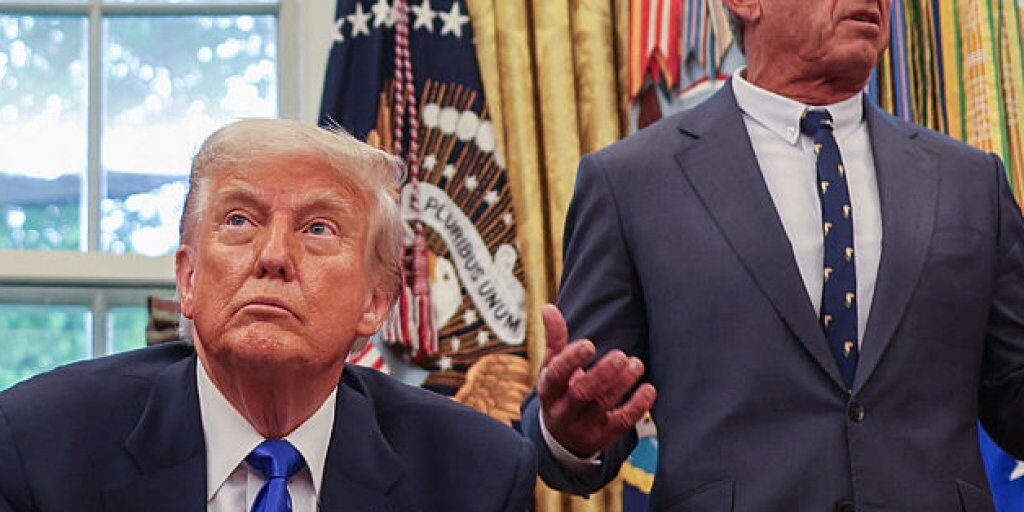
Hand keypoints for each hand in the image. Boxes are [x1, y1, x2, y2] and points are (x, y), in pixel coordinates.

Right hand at [537, 304, 656, 456]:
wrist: (562, 437)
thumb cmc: (560, 392)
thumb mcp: (552, 368)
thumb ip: (554, 339)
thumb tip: (548, 307)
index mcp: (548, 390)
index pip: (556, 375)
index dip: (571, 360)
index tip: (589, 344)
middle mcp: (563, 410)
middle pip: (581, 393)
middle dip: (602, 374)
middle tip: (620, 355)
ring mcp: (583, 427)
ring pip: (603, 405)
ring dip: (622, 383)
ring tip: (636, 364)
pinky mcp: (602, 437)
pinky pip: (622, 423)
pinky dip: (637, 406)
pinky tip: (649, 389)